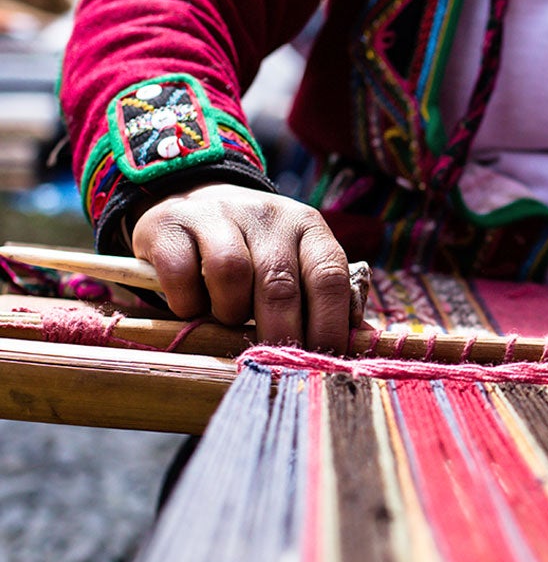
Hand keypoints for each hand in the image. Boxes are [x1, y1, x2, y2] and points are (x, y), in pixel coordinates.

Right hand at [131, 183, 351, 352]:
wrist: (193, 200)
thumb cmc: (255, 250)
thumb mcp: (296, 263)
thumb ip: (325, 298)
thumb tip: (363, 343)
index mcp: (308, 227)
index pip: (329, 277)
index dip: (329, 325)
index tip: (323, 360)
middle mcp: (268, 215)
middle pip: (281, 284)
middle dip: (281, 334)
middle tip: (276, 361)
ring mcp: (218, 214)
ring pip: (232, 274)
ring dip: (230, 312)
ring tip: (229, 318)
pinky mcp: (170, 224)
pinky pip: (182, 275)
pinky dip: (188, 302)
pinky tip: (192, 306)